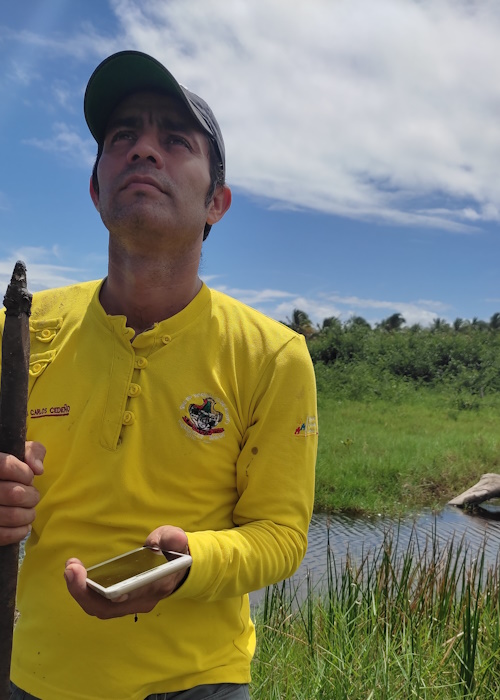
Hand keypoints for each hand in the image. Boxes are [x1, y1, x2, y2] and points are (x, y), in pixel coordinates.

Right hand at [0, 441, 44, 544]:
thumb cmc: (8, 469)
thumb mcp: (19, 452)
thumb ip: (32, 451)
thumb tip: (38, 469)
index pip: (6, 466)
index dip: (24, 473)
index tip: (29, 477)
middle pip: (14, 494)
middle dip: (32, 496)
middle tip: (32, 496)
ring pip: (11, 516)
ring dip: (28, 515)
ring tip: (29, 511)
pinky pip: (3, 535)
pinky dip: (20, 532)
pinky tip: (23, 525)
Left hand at [64, 525, 189, 619]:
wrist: (177, 568)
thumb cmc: (173, 553)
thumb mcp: (175, 540)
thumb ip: (173, 538)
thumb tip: (173, 540)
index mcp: (157, 586)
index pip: (135, 596)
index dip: (117, 594)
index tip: (98, 583)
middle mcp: (142, 601)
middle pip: (108, 608)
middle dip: (84, 592)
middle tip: (71, 568)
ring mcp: (130, 604)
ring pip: (100, 608)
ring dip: (80, 592)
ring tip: (70, 568)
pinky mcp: (120, 603)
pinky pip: (98, 603)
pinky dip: (84, 591)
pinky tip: (75, 574)